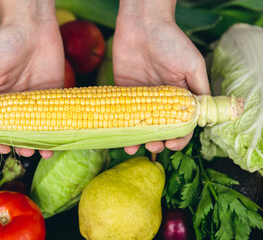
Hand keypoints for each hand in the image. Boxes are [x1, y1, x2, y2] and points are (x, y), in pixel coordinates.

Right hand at [0, 0, 63, 158]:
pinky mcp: (53, 93)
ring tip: (43, 153)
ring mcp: (36, 99)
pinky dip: (56, 129)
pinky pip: (55, 115)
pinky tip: (58, 140)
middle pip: (18, 130)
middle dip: (21, 144)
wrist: (33, 25)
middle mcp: (16, 102)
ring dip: (39, 142)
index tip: (3, 148)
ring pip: (37, 127)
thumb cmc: (4, 43)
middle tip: (26, 153)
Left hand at [113, 0, 209, 153]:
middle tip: (153, 145)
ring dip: (137, 139)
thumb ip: (199, 90)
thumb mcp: (193, 65)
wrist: (142, 24)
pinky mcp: (122, 91)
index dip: (179, 138)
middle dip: (157, 141)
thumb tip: (203, 116)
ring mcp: (140, 97)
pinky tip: (119, 136)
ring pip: (139, 125)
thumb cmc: (171, 41)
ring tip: (133, 147)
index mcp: (178, 95)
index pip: (181, 124)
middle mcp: (159, 99)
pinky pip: (121, 113)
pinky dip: (120, 126)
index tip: (172, 145)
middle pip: (158, 129)